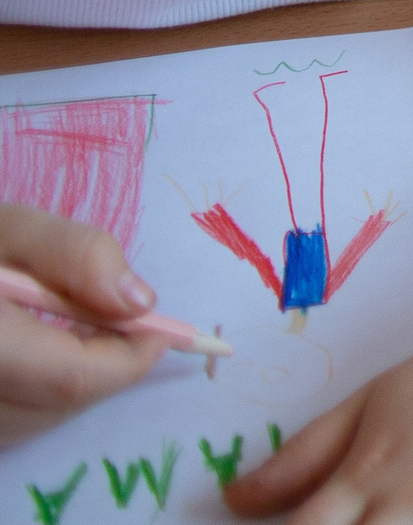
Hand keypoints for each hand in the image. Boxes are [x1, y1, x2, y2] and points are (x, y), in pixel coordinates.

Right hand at [0, 204, 168, 445]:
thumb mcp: (5, 229)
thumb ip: (74, 254)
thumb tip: (140, 301)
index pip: (70, 379)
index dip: (128, 358)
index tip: (159, 329)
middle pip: (53, 406)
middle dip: (100, 367)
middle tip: (111, 324)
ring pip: (31, 422)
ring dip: (65, 382)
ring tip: (58, 330)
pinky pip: (7, 422)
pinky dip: (32, 393)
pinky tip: (28, 353)